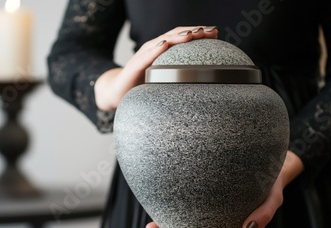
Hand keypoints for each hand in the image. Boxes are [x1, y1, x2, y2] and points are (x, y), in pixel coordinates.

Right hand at [94, 26, 217, 110]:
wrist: (116, 92)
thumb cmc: (141, 85)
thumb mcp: (164, 80)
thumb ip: (178, 77)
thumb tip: (203, 83)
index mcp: (163, 52)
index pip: (183, 38)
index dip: (199, 33)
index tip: (215, 33)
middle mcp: (154, 49)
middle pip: (176, 35)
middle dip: (194, 31)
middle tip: (210, 31)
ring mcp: (144, 56)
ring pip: (163, 41)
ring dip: (178, 36)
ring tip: (192, 35)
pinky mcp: (134, 65)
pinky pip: (146, 56)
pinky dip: (155, 49)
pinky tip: (164, 45)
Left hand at [145, 150, 303, 227]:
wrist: (266, 168)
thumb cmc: (270, 185)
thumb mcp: (273, 199)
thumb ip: (262, 215)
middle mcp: (222, 226)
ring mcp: (212, 215)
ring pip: (189, 226)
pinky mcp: (205, 203)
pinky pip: (188, 210)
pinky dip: (173, 211)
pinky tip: (158, 208)